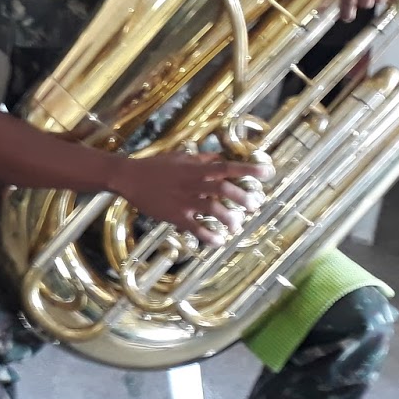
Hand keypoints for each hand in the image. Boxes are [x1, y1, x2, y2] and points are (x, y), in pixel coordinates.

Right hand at [110, 153, 273, 246]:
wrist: (130, 178)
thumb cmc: (156, 166)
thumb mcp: (181, 157)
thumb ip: (202, 159)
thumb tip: (220, 158)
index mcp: (197, 168)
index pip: (228, 167)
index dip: (249, 169)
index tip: (268, 172)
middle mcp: (194, 184)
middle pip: (224, 189)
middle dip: (243, 198)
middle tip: (254, 205)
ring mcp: (185, 200)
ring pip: (213, 209)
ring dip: (229, 218)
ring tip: (237, 226)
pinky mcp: (175, 215)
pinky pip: (196, 228)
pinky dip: (209, 236)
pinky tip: (218, 241)